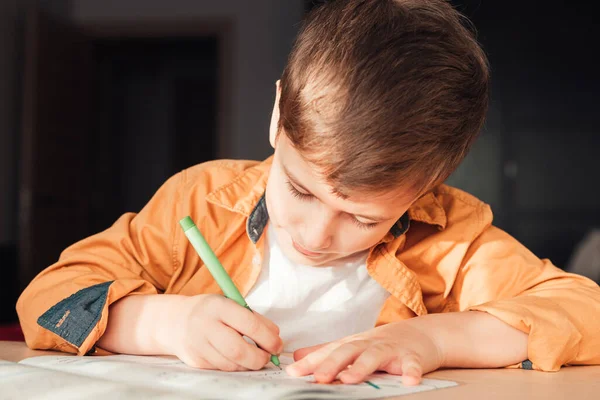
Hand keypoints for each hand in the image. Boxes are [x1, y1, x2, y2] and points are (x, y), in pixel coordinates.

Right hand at [167, 294, 282, 371]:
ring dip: (249, 364)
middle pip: (238, 350)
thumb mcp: (230, 304)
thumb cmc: (211, 312)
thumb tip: (276, 337)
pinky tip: (238, 358)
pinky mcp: (195, 361)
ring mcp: (198, 345)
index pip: (249, 324)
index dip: (268, 338)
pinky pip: (222, 368)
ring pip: (231, 364)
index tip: (278, 344)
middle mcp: (205, 325)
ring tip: (255, 357)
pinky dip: (236, 366)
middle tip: (268, 357)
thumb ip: (254, 318)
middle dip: (259, 358)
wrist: (175, 321)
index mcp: (218, 306)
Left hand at [285, 321, 442, 385]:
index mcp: (354, 344)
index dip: (311, 362)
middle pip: (348, 351)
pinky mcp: (413, 357)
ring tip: (350, 379)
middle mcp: (369, 344)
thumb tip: (298, 357)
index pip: (329, 352)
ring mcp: (391, 349)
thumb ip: (326, 351)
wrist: (423, 333)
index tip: (292, 373)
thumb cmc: (383, 343)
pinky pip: (412, 364)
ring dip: (362, 367)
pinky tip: (409, 381)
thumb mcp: (354, 345)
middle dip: (332, 364)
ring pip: (375, 356)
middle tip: (319, 377)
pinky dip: (411, 371)